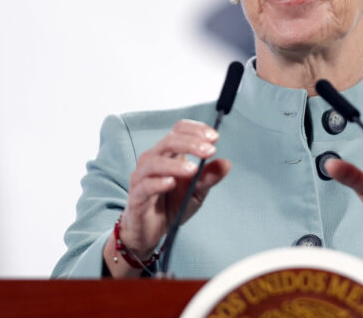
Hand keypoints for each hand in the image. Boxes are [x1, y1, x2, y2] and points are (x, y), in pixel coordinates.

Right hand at [119, 119, 230, 259]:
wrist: (151, 231)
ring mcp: (143, 176)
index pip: (179, 130)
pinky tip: (171, 183)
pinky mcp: (136, 195)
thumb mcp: (197, 191)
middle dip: (191, 143)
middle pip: (169, 141)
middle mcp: (154, 159)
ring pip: (155, 161)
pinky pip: (145, 185)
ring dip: (175, 164)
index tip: (214, 138)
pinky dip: (158, 182)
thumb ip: (209, 177)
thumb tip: (226, 164)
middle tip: (209, 150)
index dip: (196, 130)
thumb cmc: (171, 205)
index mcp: (170, 154)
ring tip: (193, 169)